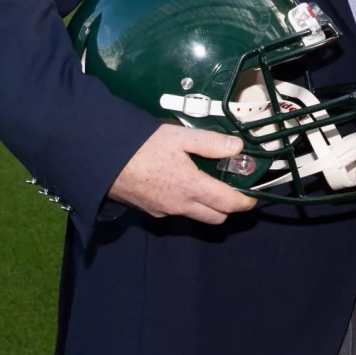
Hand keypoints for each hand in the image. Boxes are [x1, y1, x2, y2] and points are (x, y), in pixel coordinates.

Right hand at [108, 124, 257, 224]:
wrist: (102, 159)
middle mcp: (180, 205)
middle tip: (232, 187)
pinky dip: (186, 204)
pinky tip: (180, 184)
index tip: (254, 195)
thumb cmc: (142, 145)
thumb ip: (211, 143)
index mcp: (192, 187)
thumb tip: (238, 147)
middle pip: (216, 217)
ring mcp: (164, 211)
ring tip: (207, 183)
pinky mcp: (150, 211)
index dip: (246, 202)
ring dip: (208, 206)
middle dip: (229, 207)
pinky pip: (176, 212)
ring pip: (196, 216)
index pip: (229, 204)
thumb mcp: (180, 137)